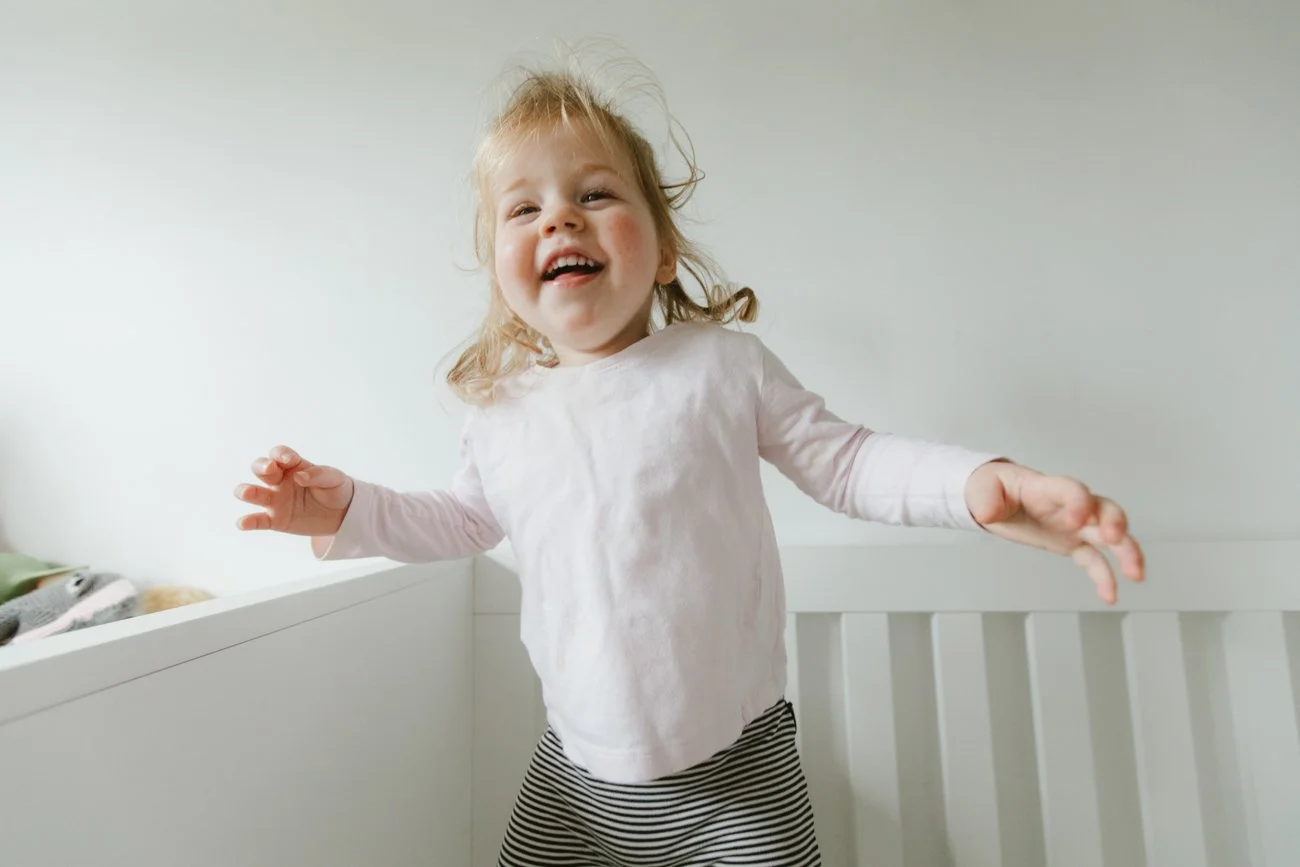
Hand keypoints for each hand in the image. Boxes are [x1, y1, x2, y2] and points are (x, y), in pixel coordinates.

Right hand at [234, 445, 353, 537]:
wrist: (341, 514)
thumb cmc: (335, 489)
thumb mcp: (334, 478)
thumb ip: (318, 475)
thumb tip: (299, 476)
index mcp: (293, 466)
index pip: (279, 454)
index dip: (281, 455)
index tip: (290, 460)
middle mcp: (279, 480)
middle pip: (261, 468)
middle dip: (261, 467)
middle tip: (269, 470)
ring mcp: (275, 500)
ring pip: (254, 493)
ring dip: (247, 491)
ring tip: (246, 493)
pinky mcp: (275, 520)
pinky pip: (259, 520)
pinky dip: (248, 521)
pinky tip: (242, 523)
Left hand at [964, 461, 1143, 603]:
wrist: (994, 498)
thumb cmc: (992, 487)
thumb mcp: (982, 488)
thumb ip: (986, 498)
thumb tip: (988, 513)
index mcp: (1047, 488)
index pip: (1071, 489)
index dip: (1078, 501)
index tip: (1076, 520)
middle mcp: (1069, 506)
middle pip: (1104, 508)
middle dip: (1114, 522)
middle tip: (1115, 540)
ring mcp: (1075, 525)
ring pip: (1111, 536)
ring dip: (1127, 552)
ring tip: (1136, 575)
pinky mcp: (1072, 543)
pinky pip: (1095, 560)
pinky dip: (1105, 577)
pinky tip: (1110, 596)